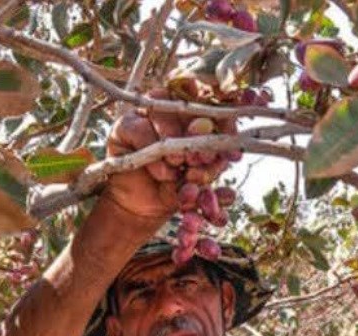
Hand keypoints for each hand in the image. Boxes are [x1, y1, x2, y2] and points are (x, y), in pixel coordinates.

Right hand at [104, 89, 236, 219]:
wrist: (143, 209)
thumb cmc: (175, 189)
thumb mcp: (200, 183)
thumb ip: (215, 169)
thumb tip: (233, 170)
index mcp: (197, 117)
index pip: (214, 104)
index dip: (224, 119)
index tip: (232, 140)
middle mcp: (173, 109)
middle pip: (189, 104)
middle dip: (200, 131)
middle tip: (204, 157)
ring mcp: (147, 114)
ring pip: (165, 112)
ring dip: (175, 142)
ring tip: (179, 166)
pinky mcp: (124, 125)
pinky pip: (141, 130)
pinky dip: (154, 153)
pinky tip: (164, 173)